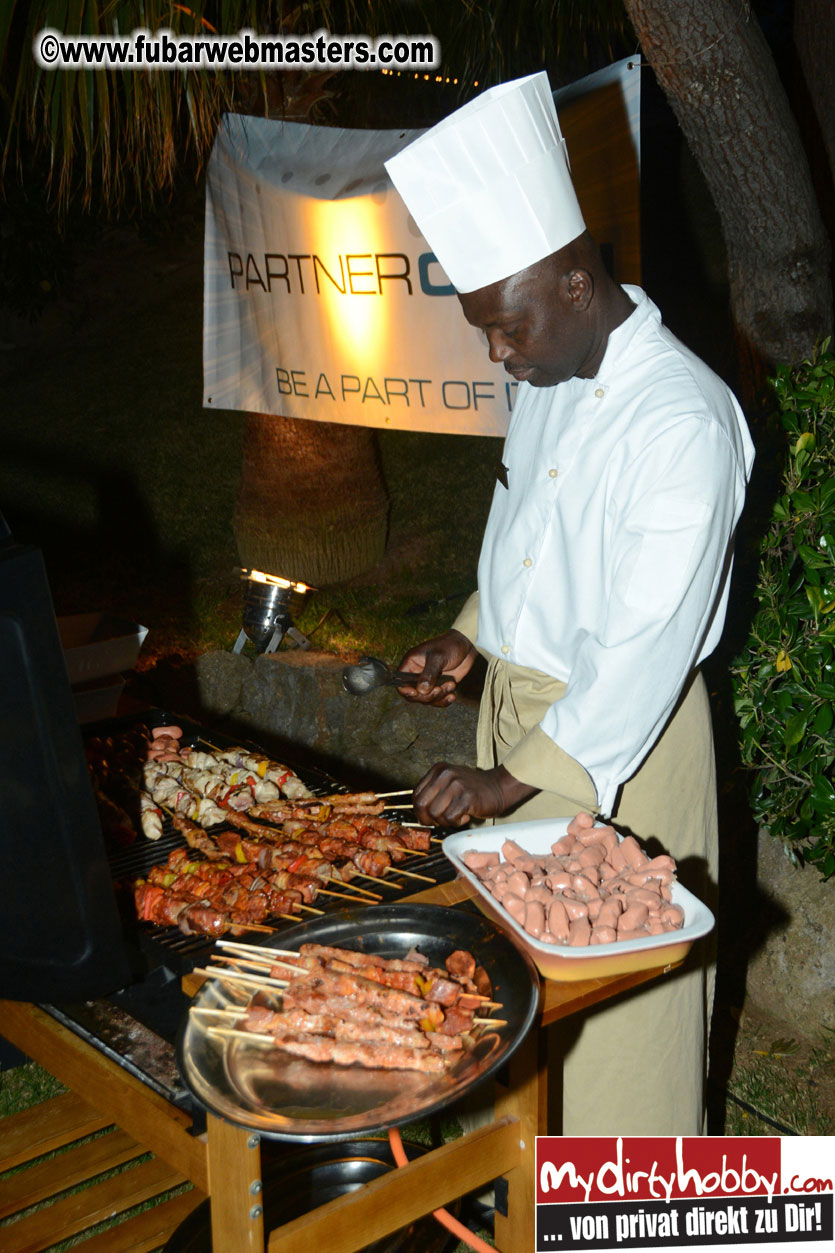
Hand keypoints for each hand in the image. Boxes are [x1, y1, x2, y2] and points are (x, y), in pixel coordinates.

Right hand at [395, 630, 476, 706]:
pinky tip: (452, 696)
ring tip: (451, 685)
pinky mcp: (439, 686)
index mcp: (411, 664)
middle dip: (426, 696)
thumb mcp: (438, 657)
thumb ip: (429, 674)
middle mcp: (417, 674)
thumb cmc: (449, 645)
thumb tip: (421, 690)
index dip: (405, 690)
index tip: (416, 693)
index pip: (400, 682)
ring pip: (427, 699)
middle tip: (439, 689)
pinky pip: (437, 700)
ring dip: (439, 697)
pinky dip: (444, 701)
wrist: (466, 645)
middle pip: (414, 695)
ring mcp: (428, 681)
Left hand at [413, 762, 537, 826]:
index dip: (419, 811)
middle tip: (440, 822)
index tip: (428, 818)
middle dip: (428, 819)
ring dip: (444, 821)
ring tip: (456, 816)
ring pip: (435, 813)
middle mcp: (445, 774)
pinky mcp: (467, 797)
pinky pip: (450, 818)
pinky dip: (456, 822)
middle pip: (421, 805)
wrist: (499, 787)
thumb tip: (419, 814)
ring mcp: (456, 785)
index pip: (416, 795)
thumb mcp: (449, 783)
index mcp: (438, 770)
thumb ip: (434, 793)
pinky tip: (465, 816)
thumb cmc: (473, 790)